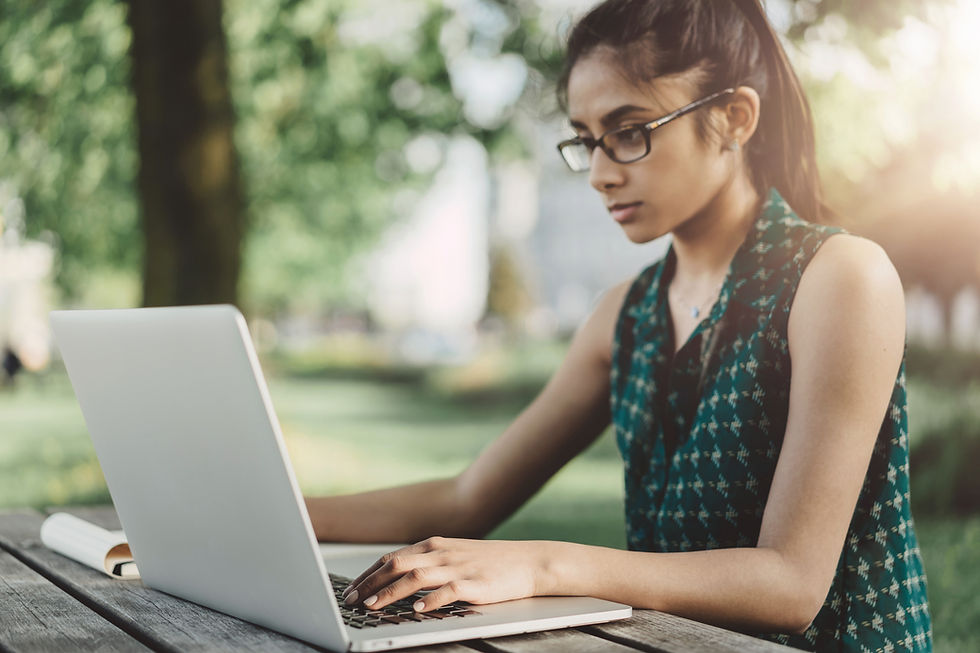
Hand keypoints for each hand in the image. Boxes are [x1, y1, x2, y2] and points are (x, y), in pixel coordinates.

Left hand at [341, 537, 553, 611]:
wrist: (528, 561)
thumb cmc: (490, 562)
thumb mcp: (454, 554)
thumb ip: (428, 561)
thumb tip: (396, 575)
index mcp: (434, 545)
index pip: (391, 557)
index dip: (368, 574)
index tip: (351, 590)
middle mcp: (442, 553)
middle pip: (396, 564)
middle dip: (369, 583)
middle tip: (352, 601)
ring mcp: (457, 567)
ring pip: (415, 576)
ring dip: (390, 592)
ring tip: (373, 606)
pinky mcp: (474, 583)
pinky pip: (447, 591)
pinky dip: (429, 600)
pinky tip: (416, 609)